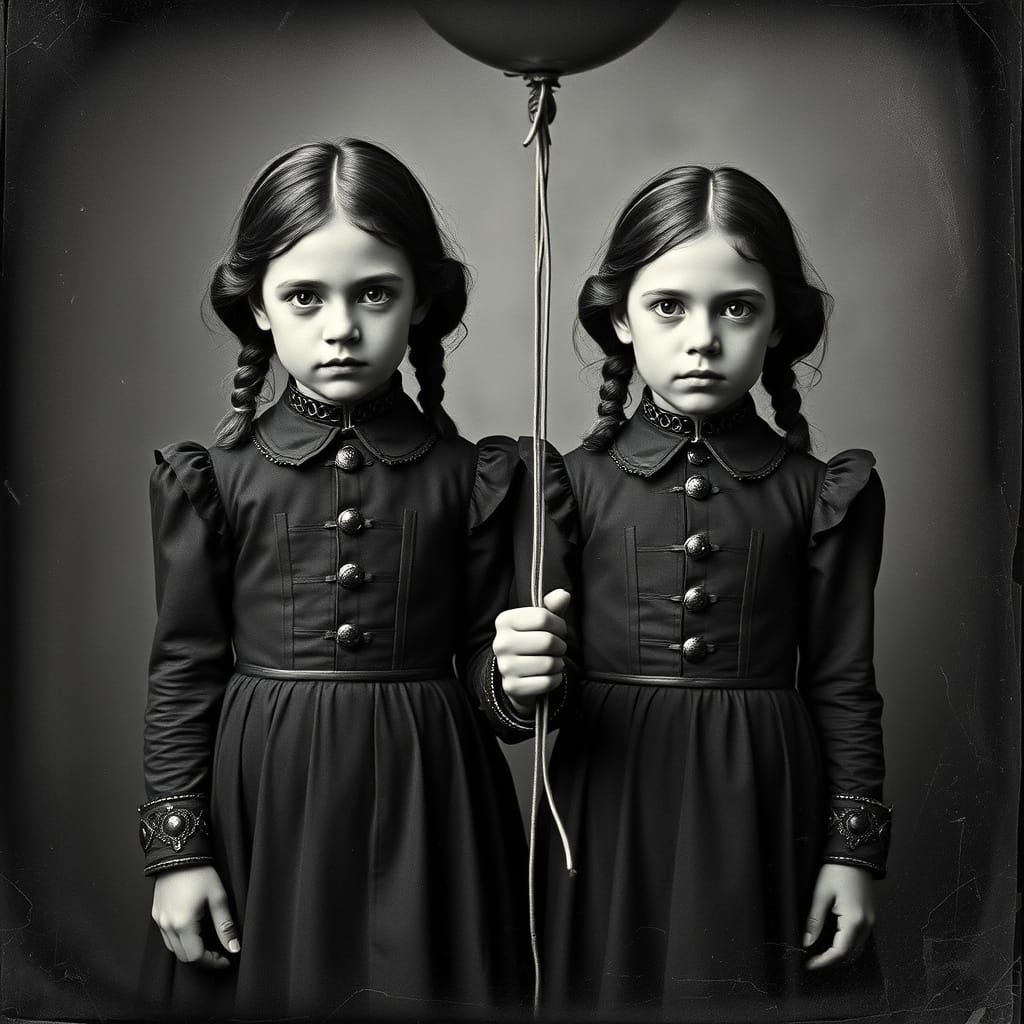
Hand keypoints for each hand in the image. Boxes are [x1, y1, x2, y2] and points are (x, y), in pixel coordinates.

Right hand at [152, 865, 239, 967]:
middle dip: (202, 958)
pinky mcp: (156, 914)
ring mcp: (159, 921)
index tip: (226, 958)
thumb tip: (234, 948)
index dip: (212, 961)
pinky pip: (166, 936)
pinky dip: (180, 939)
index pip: (196, 957)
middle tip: (218, 951)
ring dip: (190, 949)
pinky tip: (193, 929)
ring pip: (173, 948)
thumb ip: (225, 926)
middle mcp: (167, 926)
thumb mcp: (218, 897)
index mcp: (183, 924)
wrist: (178, 852)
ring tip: (207, 940)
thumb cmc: (200, 872)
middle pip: (183, 956)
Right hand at [493, 589, 570, 714]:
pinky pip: (547, 682)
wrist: (518, 674)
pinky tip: (549, 675)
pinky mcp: (512, 687)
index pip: (543, 617)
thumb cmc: (534, 641)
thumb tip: (564, 595)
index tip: (558, 630)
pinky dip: (555, 679)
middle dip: (560, 645)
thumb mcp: (541, 621)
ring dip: (558, 663)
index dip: (559, 624)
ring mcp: (505, 667)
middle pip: (547, 641)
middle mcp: (500, 643)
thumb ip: (552, 606)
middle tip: (557, 648)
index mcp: (504, 621)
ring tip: (553, 661)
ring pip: (549, 663)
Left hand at [803, 863, 875, 968]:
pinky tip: (834, 941)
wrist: (855, 854)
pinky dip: (848, 945)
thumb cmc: (836, 871)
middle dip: (832, 961)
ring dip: (840, 955)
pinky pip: (861, 939)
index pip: (840, 951)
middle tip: (813, 961)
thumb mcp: (821, 894)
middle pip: (851, 954)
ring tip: (821, 953)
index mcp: (854, 920)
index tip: (810, 964)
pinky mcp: (871, 916)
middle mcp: (867, 924)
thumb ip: (815, 921)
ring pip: (857, 949)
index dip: (824, 961)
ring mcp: (872, 921)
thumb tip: (807, 942)